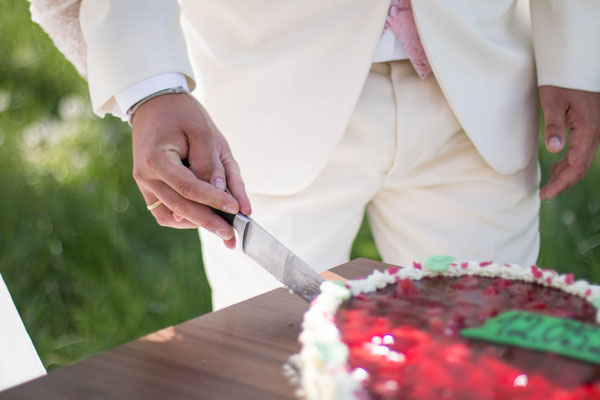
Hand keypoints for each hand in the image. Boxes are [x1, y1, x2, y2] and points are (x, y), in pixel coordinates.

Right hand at [131, 93, 251, 248]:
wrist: (155, 104)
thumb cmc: (182, 114)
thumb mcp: (204, 132)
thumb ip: (212, 165)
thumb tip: (224, 195)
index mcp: (157, 160)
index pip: (189, 188)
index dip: (214, 200)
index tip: (236, 209)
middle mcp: (146, 176)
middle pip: (180, 207)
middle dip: (209, 223)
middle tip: (232, 237)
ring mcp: (144, 184)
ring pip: (171, 215)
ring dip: (197, 223)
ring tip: (222, 227)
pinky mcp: (149, 188)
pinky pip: (164, 213)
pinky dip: (184, 218)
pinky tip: (204, 216)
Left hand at [539, 86, 599, 199]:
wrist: (576, 65)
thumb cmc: (562, 82)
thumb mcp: (553, 102)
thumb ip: (554, 126)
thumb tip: (554, 150)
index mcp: (587, 130)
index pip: (577, 167)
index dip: (561, 184)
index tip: (545, 195)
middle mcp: (595, 133)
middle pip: (581, 167)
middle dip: (563, 183)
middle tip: (544, 194)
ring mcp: (594, 130)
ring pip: (583, 160)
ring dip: (566, 173)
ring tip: (549, 183)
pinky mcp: (589, 127)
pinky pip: (582, 150)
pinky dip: (570, 162)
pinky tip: (557, 166)